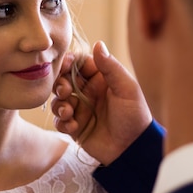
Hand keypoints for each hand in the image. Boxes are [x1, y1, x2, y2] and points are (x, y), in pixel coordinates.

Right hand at [52, 41, 151, 164]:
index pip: (79, 63)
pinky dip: (63, 122)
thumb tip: (98, 43)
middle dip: (60, 84)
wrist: (133, 148)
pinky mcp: (75, 127)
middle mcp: (87, 92)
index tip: (65, 65)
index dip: (69, 62)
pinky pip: (60, 121)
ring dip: (60, 105)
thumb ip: (111, 67)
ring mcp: (80, 109)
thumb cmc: (135, 116)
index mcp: (100, 79)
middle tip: (66, 91)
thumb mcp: (127, 89)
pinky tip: (74, 126)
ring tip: (69, 112)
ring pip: (58, 100)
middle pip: (63, 80)